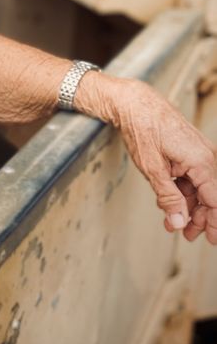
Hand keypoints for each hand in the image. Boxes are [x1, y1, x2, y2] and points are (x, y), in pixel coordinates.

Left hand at [79, 74, 216, 244]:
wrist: (134, 102)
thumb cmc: (142, 129)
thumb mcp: (152, 169)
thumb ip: (168, 197)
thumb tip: (179, 222)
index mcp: (201, 162)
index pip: (215, 201)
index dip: (214, 223)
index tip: (211, 240)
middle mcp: (206, 157)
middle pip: (210, 197)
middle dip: (198, 218)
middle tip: (185, 234)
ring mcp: (199, 153)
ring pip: (201, 188)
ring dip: (189, 206)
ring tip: (172, 222)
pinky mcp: (190, 151)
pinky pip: (193, 177)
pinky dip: (183, 191)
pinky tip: (170, 201)